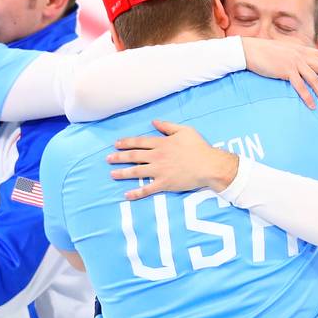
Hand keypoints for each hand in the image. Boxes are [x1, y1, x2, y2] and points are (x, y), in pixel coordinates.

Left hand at [107, 120, 239, 199]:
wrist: (209, 165)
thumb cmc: (199, 147)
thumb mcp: (184, 130)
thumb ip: (167, 126)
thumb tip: (154, 122)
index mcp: (161, 143)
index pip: (139, 142)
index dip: (126, 142)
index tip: (116, 144)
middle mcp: (157, 156)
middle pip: (133, 156)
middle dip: (119, 157)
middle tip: (108, 158)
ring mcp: (159, 171)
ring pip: (136, 172)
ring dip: (122, 173)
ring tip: (112, 173)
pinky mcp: (164, 184)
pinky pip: (147, 189)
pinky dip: (136, 193)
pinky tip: (126, 195)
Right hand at [240, 37, 317, 108]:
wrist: (250, 50)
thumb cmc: (264, 52)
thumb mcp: (284, 50)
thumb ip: (294, 55)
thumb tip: (300, 64)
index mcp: (302, 50)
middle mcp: (301, 55)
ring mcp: (294, 63)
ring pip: (315, 79)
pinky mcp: (286, 71)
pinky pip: (301, 87)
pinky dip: (308, 97)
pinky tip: (312, 105)